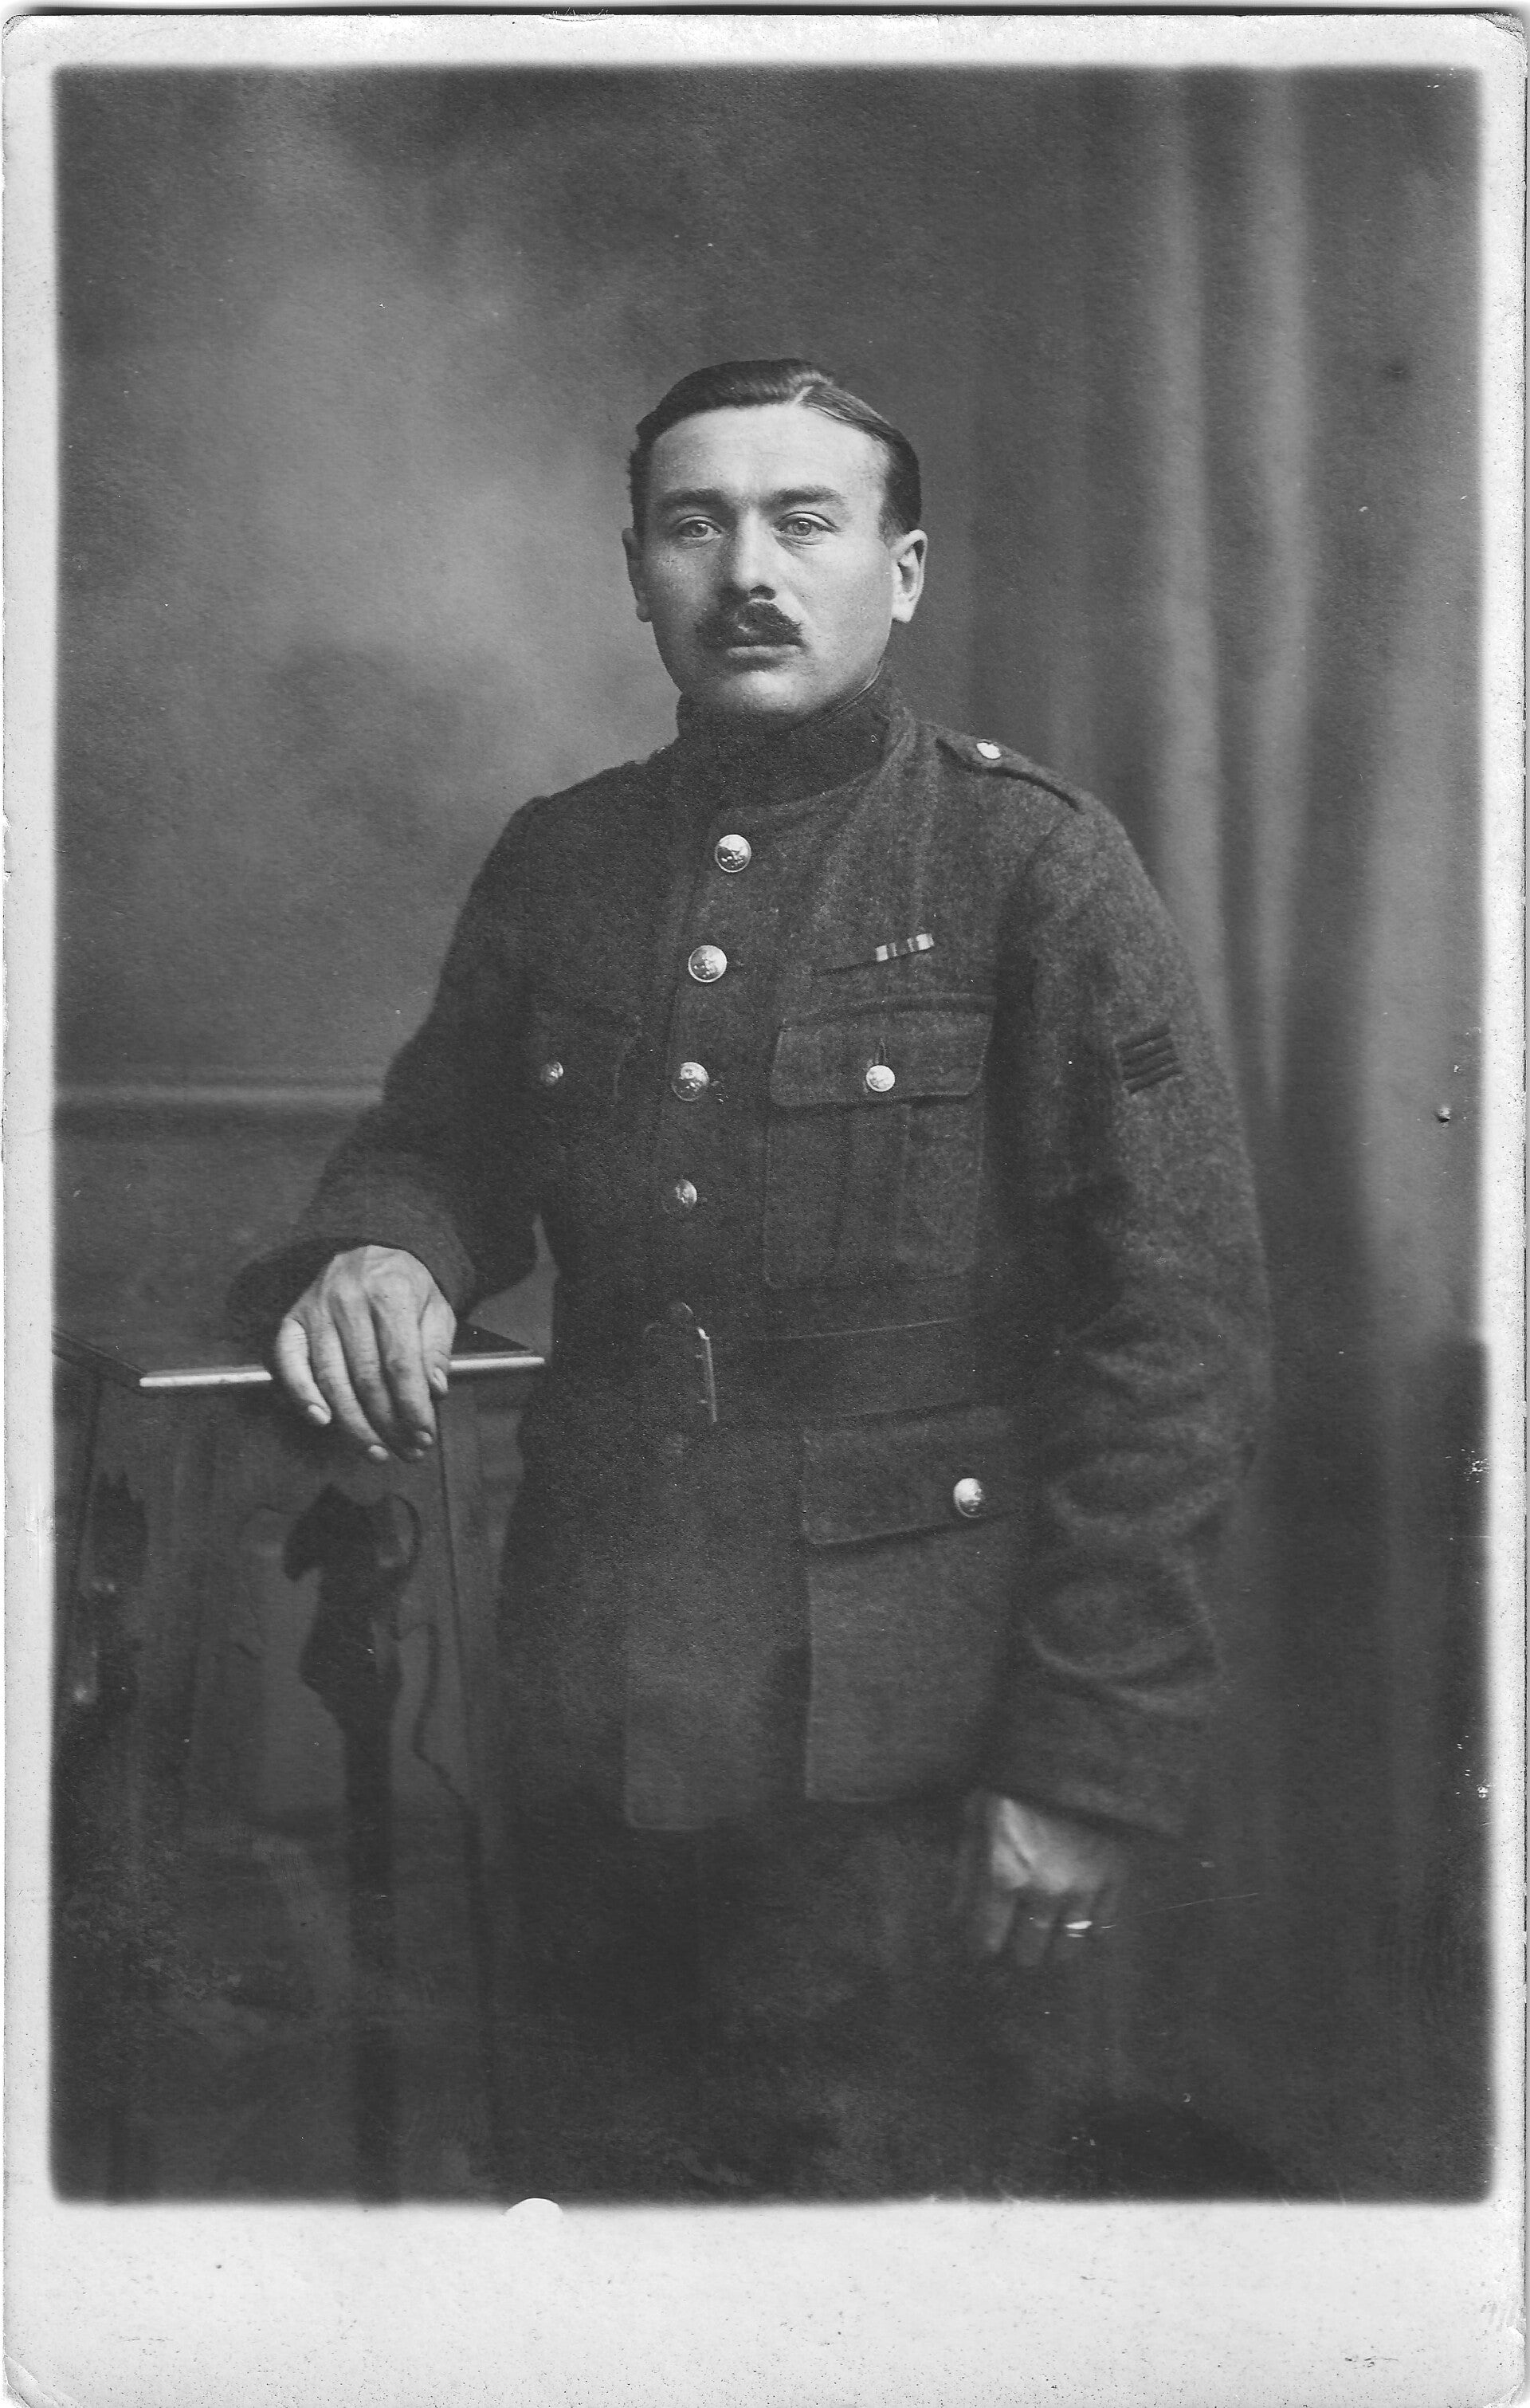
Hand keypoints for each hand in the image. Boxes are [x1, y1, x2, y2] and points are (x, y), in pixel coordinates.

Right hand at [273, 1245, 455, 1463]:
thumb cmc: (407, 1286)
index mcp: (390, 1291)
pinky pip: (289, 1362)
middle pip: (365, 1377)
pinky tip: (322, 1420)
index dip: (412, 1406)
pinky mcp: (294, 1320)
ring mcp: (316, 1309)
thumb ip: (437, 1349)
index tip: (424, 1434)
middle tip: (406, 1450)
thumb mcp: (437, 1308)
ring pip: (331, 1378)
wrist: (373, 1248)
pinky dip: (302, 1394)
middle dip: (388, 1423)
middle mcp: (349, 1298)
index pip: (400, 1362)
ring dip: (353, 1424)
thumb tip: (434, 1391)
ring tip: (375, 1450)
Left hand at [954, 1790, 1128, 1969]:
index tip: (981, 1940)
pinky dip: (1088, 1929)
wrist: (1075, 1751)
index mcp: (1004, 1875)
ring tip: (1046, 1933)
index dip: (980, 1945)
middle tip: (1014, 1935)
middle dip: (1016, 1948)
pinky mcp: (1115, 1878)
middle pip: (1028, 1954)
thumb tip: (956, 1916)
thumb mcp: (976, 1817)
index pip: (986, 1941)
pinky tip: (1076, 1917)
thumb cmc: (1015, 1780)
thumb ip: (966, 1870)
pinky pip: (1102, 1928)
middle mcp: (1044, 1892)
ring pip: (1068, 1949)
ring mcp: (1084, 1888)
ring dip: (1053, 1945)